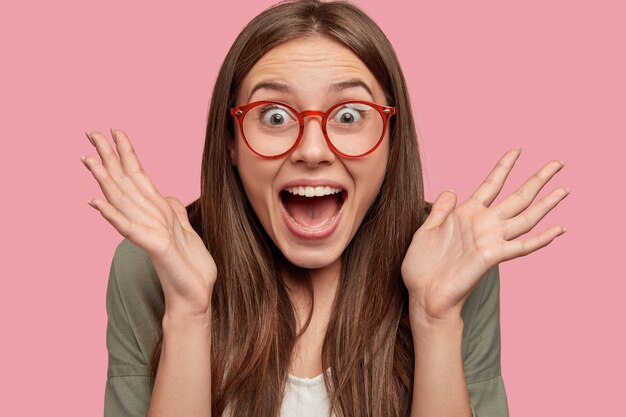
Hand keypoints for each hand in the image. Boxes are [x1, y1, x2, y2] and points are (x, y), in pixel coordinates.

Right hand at [81, 129, 216, 318]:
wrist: (196, 295)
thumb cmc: (191, 267)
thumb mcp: (187, 232)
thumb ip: (175, 213)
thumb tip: (169, 197)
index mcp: (158, 212)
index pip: (138, 177)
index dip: (128, 154)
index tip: (116, 131)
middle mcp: (148, 219)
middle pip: (124, 183)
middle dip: (110, 157)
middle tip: (91, 133)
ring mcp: (148, 232)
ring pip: (122, 200)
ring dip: (104, 179)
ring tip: (89, 159)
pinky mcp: (153, 246)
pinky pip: (129, 228)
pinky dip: (113, 215)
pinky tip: (96, 202)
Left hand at [401, 148, 567, 322]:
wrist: (423, 294)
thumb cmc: (422, 266)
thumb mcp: (426, 230)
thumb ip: (441, 210)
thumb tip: (452, 189)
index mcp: (466, 214)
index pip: (491, 184)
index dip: (504, 167)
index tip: (516, 150)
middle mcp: (483, 224)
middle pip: (517, 196)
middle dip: (537, 179)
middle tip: (558, 162)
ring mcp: (490, 239)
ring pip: (526, 217)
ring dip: (546, 203)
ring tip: (564, 189)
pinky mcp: (492, 256)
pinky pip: (522, 246)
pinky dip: (541, 238)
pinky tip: (559, 229)